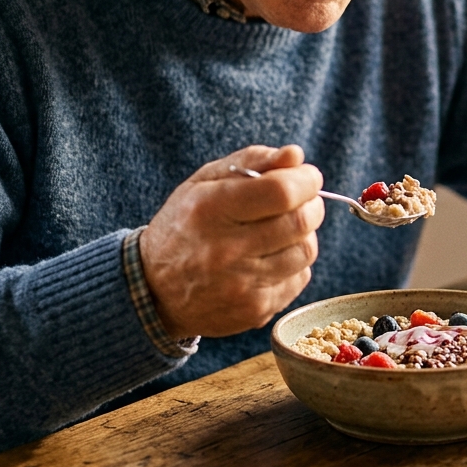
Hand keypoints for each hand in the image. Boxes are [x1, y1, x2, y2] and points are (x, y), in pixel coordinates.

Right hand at [139, 145, 324, 338]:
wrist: (155, 290)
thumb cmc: (185, 224)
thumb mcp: (205, 182)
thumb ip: (252, 161)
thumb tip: (295, 155)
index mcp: (211, 209)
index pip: (281, 192)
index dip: (306, 180)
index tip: (308, 176)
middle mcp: (225, 250)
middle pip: (300, 222)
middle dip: (311, 205)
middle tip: (301, 201)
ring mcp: (241, 286)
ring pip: (305, 251)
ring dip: (304, 235)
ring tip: (282, 230)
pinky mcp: (254, 311)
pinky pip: (299, 279)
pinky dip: (294, 264)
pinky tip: (270, 258)